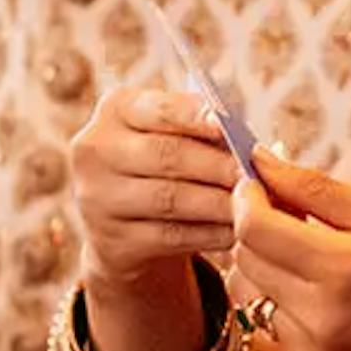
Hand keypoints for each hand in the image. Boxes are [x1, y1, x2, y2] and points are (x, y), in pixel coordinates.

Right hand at [69, 86, 244, 285]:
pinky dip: (209, 234)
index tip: (227, 124)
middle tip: (254, 174)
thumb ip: (202, 129)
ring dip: (218, 202)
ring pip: (170, 199)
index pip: (158, 110)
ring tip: (252, 204)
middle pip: (166, 155)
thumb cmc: (162, 164)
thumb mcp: (171, 135)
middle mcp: (96, 151)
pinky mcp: (111, 240)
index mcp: (115, 110)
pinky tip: (235, 232)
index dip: (194, 116)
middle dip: (217, 165)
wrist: (123, 224)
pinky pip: (170, 236)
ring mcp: (97, 198)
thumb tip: (249, 143)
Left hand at [231, 154, 350, 350]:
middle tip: (289, 209)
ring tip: (314, 254)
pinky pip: (272, 323)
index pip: (255, 227)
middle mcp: (321, 315)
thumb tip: (262, 161)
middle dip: (256, 226)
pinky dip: (286, 301)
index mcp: (344, 268)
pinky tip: (328, 294)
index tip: (256, 180)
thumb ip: (317, 189)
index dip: (247, 197)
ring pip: (251, 292)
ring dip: (268, 265)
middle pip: (245, 258)